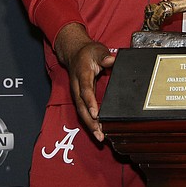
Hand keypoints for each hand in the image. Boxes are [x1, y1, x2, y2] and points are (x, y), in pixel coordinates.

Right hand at [55, 23, 115, 141]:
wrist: (74, 53)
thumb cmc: (88, 53)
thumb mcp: (97, 50)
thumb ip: (104, 56)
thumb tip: (111, 60)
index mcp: (82, 74)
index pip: (85, 90)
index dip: (90, 102)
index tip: (95, 113)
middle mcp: (77, 86)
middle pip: (81, 106)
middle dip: (89, 121)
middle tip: (99, 133)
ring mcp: (77, 93)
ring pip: (81, 112)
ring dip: (90, 125)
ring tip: (100, 137)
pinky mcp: (80, 98)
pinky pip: (84, 111)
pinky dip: (90, 122)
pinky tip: (98, 130)